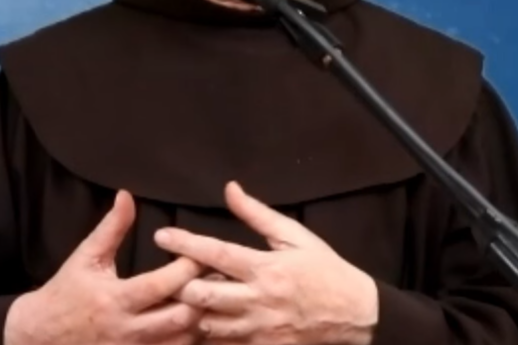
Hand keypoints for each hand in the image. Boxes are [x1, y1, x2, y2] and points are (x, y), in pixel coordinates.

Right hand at [5, 190, 205, 344]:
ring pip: (181, 342)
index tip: (205, 254)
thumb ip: (112, 228)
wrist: (39, 335)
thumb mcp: (86, 257)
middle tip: (220, 280)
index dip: (188, 268)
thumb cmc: (66, 292)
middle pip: (181, 318)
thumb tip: (127, 195)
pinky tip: (198, 327)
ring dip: (201, 323)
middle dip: (204, 298)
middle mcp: (127, 330)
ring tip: (216, 302)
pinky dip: (187, 342)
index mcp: (116, 299)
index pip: (163, 285)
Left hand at [154, 181, 378, 344]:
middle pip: (204, 296)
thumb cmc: (323, 269)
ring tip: (176, 301)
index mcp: (266, 268)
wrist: (355, 313)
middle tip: (164, 276)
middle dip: (179, 286)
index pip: (217, 254)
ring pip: (208, 326)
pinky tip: (199, 325)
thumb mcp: (294, 235)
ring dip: (189, 313)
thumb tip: (230, 189)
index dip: (186, 243)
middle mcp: (259, 300)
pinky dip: (208, 337)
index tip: (162, 235)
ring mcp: (260, 329)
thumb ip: (257, 214)